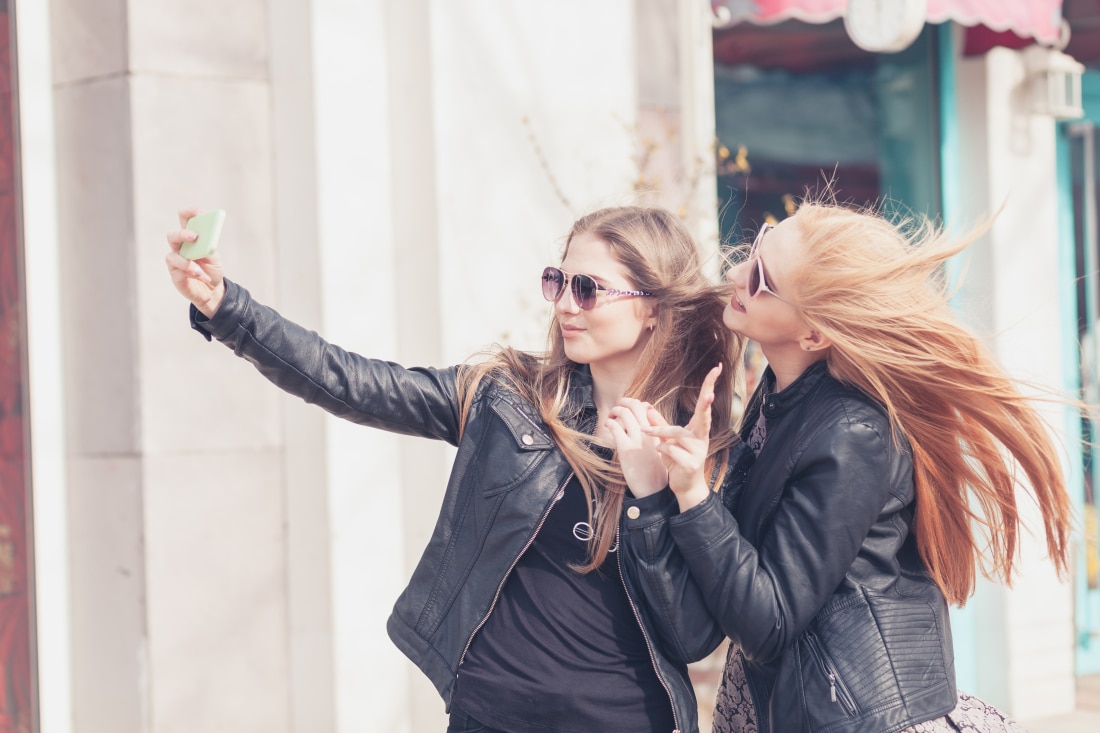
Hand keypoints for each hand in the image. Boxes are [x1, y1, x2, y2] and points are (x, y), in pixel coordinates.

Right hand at [165, 207, 225, 316]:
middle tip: (195, 236)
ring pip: (172, 256)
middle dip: (182, 234)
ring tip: (200, 269)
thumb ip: (210, 248)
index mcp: (190, 238)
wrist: (213, 290)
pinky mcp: (175, 274)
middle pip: (173, 236)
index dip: (190, 213)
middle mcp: (180, 248)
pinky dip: (191, 273)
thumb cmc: (212, 270)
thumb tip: (206, 242)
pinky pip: (178, 271)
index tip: (200, 212)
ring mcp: (176, 261)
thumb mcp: (215, 258)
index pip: (185, 219)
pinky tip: (201, 276)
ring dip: (187, 262)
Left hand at [606, 398, 668, 497]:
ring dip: (615, 410)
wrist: (653, 487)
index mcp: (656, 431)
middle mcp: (648, 432)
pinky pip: (614, 427)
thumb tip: (644, 423)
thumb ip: (652, 434)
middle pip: (635, 405)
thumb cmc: (654, 469)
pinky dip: (609, 422)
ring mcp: (637, 439)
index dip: (636, 404)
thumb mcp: (658, 447)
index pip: (646, 407)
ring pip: (624, 412)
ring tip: (611, 416)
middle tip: (618, 406)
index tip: (629, 409)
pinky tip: (608, 426)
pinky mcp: (625, 448)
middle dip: (624, 401)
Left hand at [642, 363, 721, 510]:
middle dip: (707, 402)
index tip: (717, 368)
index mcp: (698, 429)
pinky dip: (661, 450)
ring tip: (646, 433)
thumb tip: (647, 408)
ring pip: (677, 433)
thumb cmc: (678, 459)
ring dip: (659, 433)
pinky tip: (660, 454)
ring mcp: (698, 450)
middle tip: (711, 391)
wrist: (685, 486)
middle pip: (703, 415)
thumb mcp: (668, 440)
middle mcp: (702, 437)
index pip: (705, 404)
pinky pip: (670, 449)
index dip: (709, 386)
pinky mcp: (691, 463)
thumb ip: (659, 425)